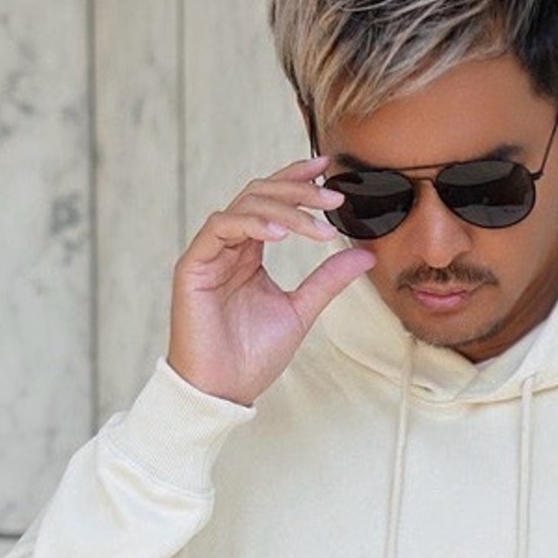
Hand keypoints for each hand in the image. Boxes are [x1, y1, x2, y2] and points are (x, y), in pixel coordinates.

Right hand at [168, 156, 374, 405]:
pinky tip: (282, 233)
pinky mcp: (193, 266)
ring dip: (284, 208)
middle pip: (260, 194)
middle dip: (298, 190)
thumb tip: (364, 254)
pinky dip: (252, 223)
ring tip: (317, 223)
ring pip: (244, 206)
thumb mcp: (301, 310)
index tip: (328, 168)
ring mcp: (209, 254)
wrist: (224, 389)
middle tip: (333, 197)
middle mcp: (228, 247)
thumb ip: (327, 280)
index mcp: (249, 253)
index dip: (296, 178)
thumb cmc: (253, 356)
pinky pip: (221, 227)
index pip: (271, 201)